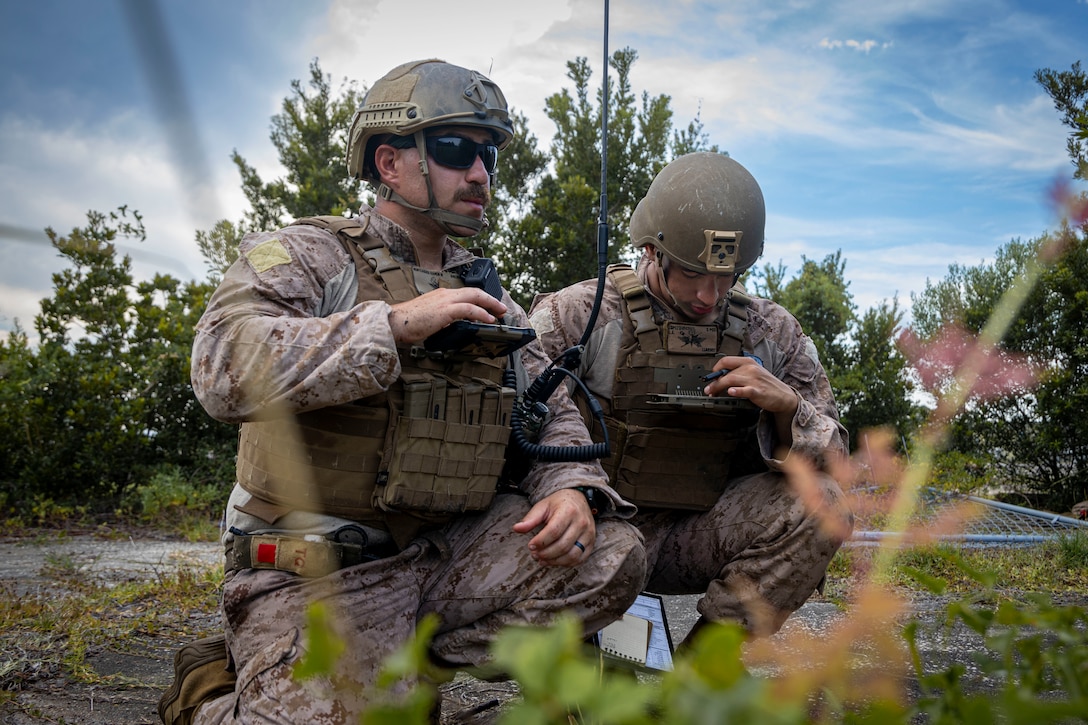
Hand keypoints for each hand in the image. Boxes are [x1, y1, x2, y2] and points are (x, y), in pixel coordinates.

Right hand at [387, 287, 506, 345]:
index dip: (480, 298)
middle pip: (474, 291)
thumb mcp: (429, 318)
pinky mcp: (445, 310)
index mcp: (440, 295)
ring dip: (490, 304)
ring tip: (500, 313)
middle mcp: (444, 294)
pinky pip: (468, 309)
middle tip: (501, 308)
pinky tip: (488, 319)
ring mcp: (445, 300)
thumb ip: (443, 318)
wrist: (395, 323)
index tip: (490, 306)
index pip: (465, 292)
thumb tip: (455, 326)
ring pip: (474, 296)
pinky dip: (481, 313)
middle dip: (490, 299)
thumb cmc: (408, 323)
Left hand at [511, 488, 595, 566]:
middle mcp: (581, 523)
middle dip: (546, 554)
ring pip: (572, 555)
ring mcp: (588, 534)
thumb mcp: (543, 506)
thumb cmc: (558, 504)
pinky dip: (565, 563)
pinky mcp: (591, 542)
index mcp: (569, 511)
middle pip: (562, 546)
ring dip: (555, 561)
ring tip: (542, 559)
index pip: (554, 532)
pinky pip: (580, 559)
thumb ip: (530, 519)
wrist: (579, 499)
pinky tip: (554, 561)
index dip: (540, 542)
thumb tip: (516, 529)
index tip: (530, 546)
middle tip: (534, 554)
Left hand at [703, 355, 797, 415]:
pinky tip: (731, 392)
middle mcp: (751, 368)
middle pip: (726, 373)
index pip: (726, 360)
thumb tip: (720, 377)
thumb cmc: (766, 384)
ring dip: (718, 387)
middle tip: (708, 389)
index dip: (715, 368)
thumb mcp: (753, 373)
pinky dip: (737, 391)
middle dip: (714, 382)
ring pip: (731, 380)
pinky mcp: (757, 391)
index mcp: (748, 362)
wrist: (783, 395)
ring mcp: (754, 379)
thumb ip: (739, 372)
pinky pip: (744, 390)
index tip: (711, 376)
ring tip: (712, 393)